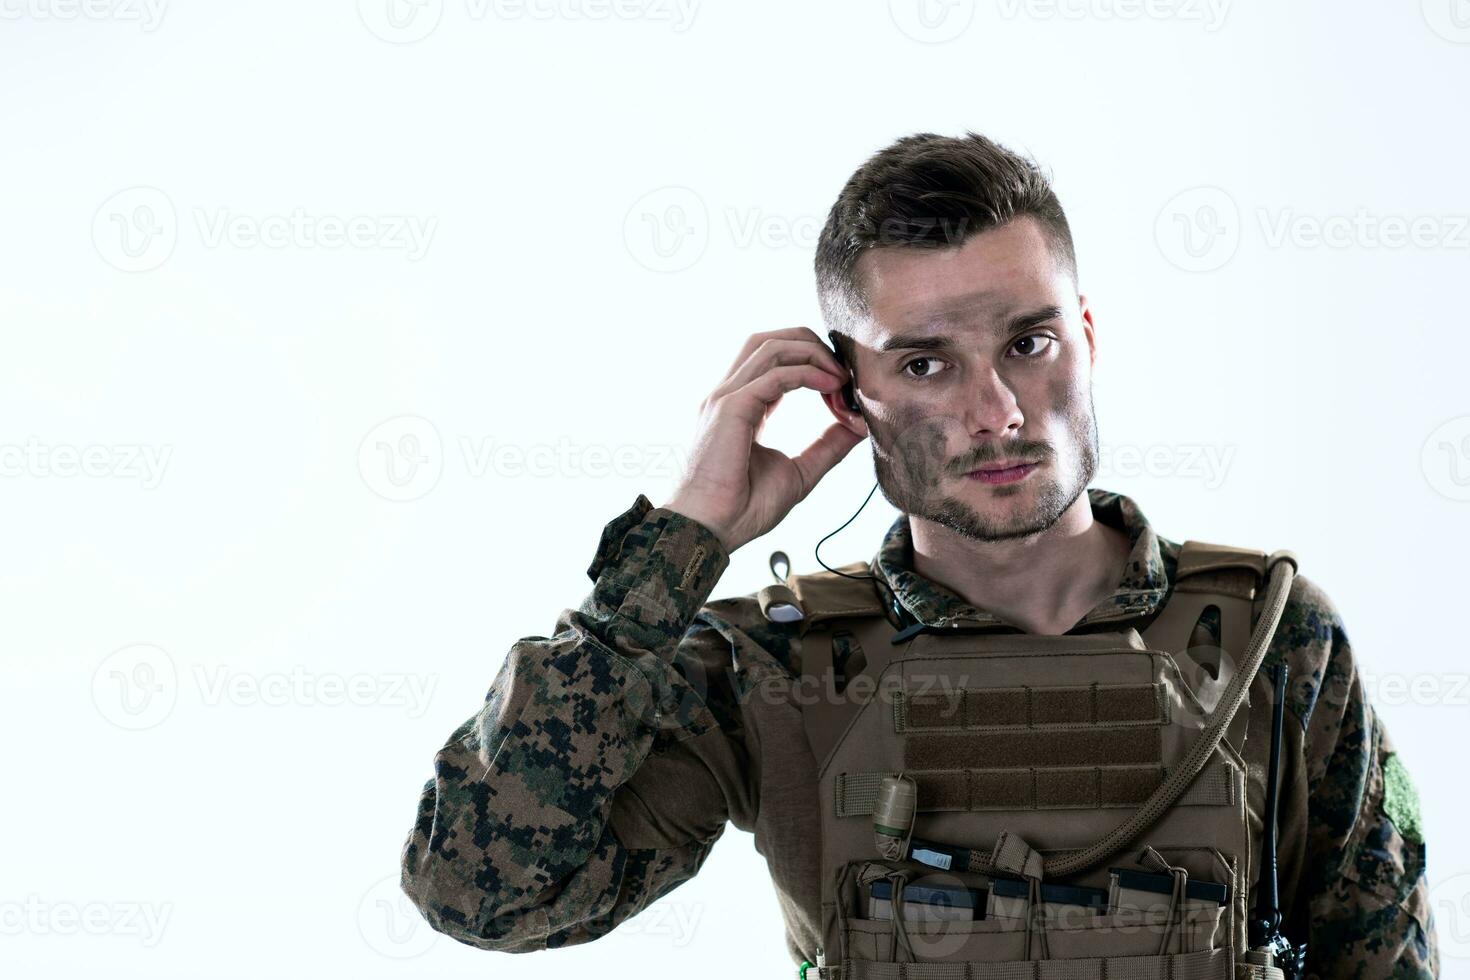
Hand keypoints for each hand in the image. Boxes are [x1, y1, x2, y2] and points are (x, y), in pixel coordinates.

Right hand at [662, 327, 866, 552]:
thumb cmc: (744, 508)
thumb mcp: (800, 472)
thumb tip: (859, 425)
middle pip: (771, 339)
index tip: (844, 390)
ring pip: (771, 345)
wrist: (712, 530)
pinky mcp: (731, 408)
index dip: (813, 364)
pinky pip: (775, 374)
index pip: (775, 360)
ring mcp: (727, 397)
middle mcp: (730, 394)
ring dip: (813, 354)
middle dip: (813, 345)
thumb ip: (827, 446)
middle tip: (845, 372)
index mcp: (741, 405)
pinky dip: (808, 373)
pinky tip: (830, 387)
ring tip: (841, 378)